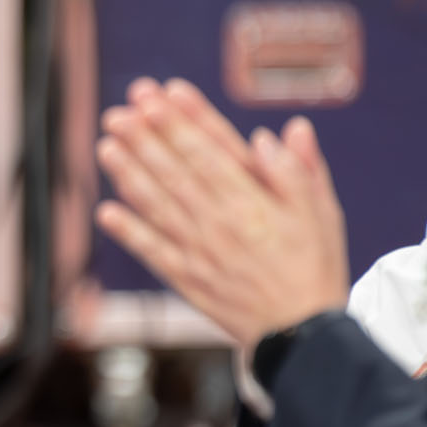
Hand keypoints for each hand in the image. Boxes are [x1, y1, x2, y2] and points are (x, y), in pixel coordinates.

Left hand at [96, 77, 350, 347]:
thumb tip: (282, 131)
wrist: (305, 334)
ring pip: (159, 205)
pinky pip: (153, 251)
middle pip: (178, 172)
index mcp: (255, 203)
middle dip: (147, 138)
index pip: (214, 151)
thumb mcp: (321, 214)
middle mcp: (222, 223)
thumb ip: (299, 171)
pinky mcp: (187, 278)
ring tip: (106, 145)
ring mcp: (201, 251)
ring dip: (129, 174)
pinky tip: (105, 210)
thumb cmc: (315, 267)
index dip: (186, 120)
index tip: (164, 92)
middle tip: (121, 110)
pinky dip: (129, 231)